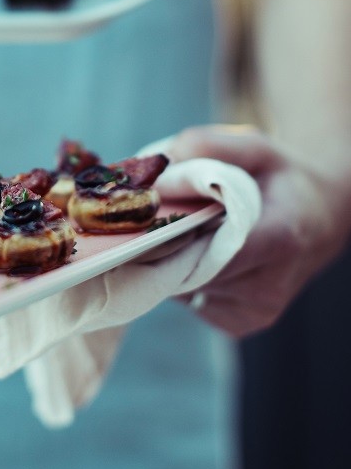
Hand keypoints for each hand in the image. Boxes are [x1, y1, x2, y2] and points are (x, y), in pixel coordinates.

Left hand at [168, 125, 350, 336]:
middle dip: (166, 248)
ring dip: (173, 264)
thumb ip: (209, 145)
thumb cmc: (280, 178)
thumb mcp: (255, 147)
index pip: (217, 249)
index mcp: (281, 237)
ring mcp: (259, 310)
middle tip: (150, 223)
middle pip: (195, 273)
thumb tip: (160, 159)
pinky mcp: (244, 323)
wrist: (320, 218)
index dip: (176, 236)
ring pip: (188, 290)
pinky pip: (194, 302)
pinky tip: (195, 256)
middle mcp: (271, 284)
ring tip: (179, 235)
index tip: (149, 218)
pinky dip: (184, 280)